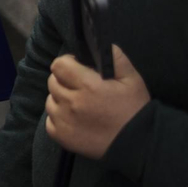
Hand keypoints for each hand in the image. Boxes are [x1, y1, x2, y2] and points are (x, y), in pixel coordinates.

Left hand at [45, 45, 148, 159]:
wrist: (138, 142)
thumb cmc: (134, 108)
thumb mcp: (131, 78)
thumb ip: (114, 57)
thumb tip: (98, 44)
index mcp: (87, 85)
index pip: (58, 65)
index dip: (67, 63)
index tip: (77, 67)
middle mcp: (71, 102)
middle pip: (52, 82)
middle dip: (64, 80)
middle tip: (80, 86)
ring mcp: (64, 121)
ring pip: (50, 100)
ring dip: (60, 99)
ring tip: (78, 103)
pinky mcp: (61, 137)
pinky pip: (49, 121)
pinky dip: (58, 118)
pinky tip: (74, 119)